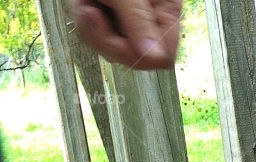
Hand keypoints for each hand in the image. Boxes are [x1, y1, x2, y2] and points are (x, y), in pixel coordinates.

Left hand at [68, 0, 182, 69]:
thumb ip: (139, 21)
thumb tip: (153, 57)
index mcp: (166, 11)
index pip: (163, 56)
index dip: (139, 55)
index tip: (118, 41)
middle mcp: (150, 21)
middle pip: (134, 58)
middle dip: (108, 39)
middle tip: (93, 13)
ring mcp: (129, 23)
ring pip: (113, 51)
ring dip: (92, 31)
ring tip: (86, 5)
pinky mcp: (111, 21)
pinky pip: (99, 40)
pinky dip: (87, 25)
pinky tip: (84, 6)